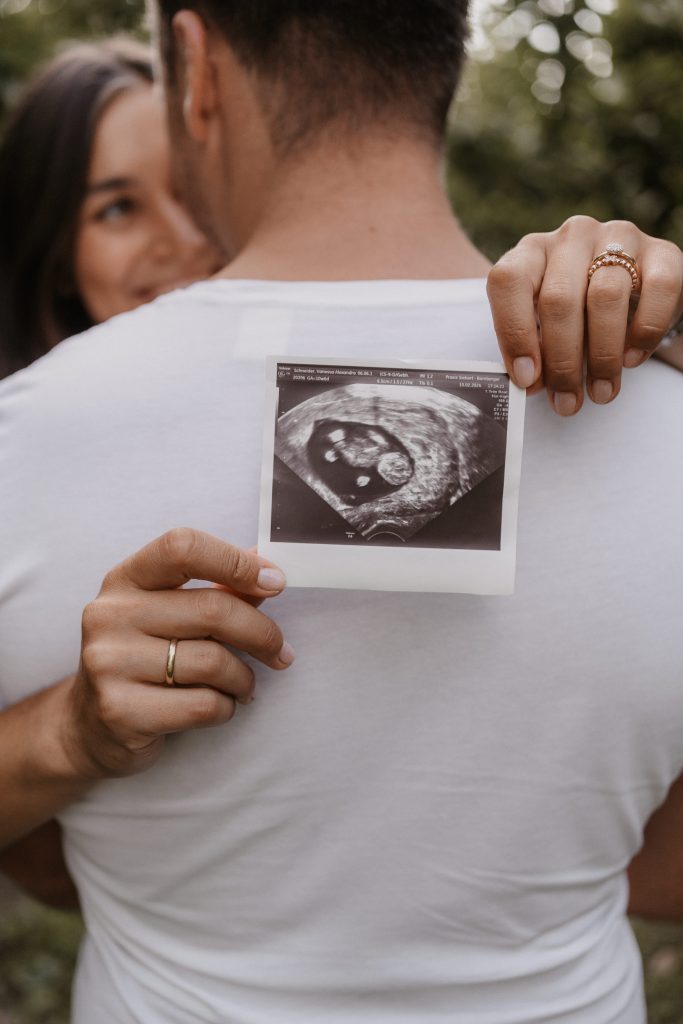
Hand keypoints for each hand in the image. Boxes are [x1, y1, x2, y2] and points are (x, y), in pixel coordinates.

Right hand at [63, 528, 292, 778]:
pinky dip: (226, 707)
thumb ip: (216, 588)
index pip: (183, 547)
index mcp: (126, 579)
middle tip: (280, 651)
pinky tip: (220, 705)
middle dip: (262, 633)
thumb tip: (266, 565)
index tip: (274, 582)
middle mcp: (111, 614)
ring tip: (244, 684)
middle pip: (213, 609)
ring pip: (213, 662)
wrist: (88, 725)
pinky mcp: (119, 711)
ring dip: (244, 678)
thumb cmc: (142, 659)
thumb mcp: (168, 613)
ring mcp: (109, 663)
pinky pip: (203, 705)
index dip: (236, 562)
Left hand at [487, 216, 682, 414]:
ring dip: (603, 356)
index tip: (526, 378)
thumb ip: (532, 350)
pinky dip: (644, 331)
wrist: (632, 288)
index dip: (514, 333)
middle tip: (567, 401)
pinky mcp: (661, 252)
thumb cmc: (576, 312)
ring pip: (606, 297)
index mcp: (531, 252)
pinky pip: (658, 290)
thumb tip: (529, 385)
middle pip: (559, 299)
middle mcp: (572, 237)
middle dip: (562, 361)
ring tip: (601, 391)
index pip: (509, 281)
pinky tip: (632, 358)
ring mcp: (618, 238)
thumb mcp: (544, 326)